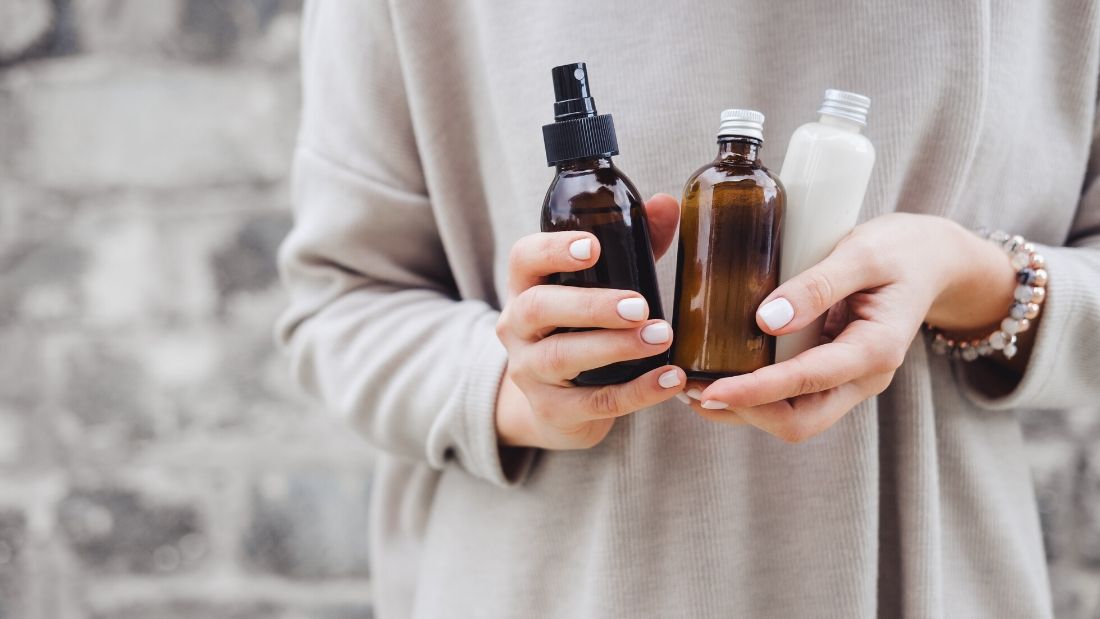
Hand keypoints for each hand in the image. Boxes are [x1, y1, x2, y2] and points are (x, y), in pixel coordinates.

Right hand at [494, 194, 685, 449]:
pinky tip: (670, 379)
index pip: (524, 259)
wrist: (557, 406)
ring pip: (561, 357)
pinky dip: (637, 392)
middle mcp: (517, 328)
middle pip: (538, 308)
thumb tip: (666, 205)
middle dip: (590, 305)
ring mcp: (530, 372)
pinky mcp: (553, 411)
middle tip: (639, 305)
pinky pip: (594, 402)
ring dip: (614, 347)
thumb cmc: (581, 329)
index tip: (594, 247)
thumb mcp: (599, 286)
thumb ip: (632, 246)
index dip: (554, 250)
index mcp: (526, 287)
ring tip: (661, 337)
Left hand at [686, 213, 1017, 442]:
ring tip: (692, 387)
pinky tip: (719, 375)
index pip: (808, 383)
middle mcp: (863, 377)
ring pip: (793, 417)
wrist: (933, 260)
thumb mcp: (863, 252)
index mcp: (876, 350)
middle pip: (799, 422)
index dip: (755, 391)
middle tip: (690, 391)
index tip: (709, 390)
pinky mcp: (833, 373)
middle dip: (744, 413)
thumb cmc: (901, 250)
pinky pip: (792, 398)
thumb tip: (766, 318)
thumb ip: (818, 284)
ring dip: (744, 410)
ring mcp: (848, 380)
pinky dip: (755, 395)